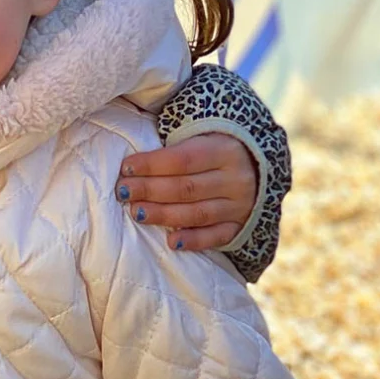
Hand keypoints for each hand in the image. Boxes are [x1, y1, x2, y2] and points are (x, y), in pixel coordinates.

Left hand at [116, 133, 257, 250]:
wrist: (256, 167)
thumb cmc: (212, 149)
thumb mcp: (200, 136)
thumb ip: (173, 146)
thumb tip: (132, 163)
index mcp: (224, 150)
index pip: (182, 159)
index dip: (151, 164)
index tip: (125, 168)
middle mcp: (236, 179)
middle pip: (186, 187)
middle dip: (149, 190)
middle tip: (122, 192)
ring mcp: (240, 206)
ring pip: (198, 213)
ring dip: (164, 215)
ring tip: (136, 213)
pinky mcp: (240, 227)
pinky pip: (217, 237)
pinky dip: (194, 241)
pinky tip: (171, 242)